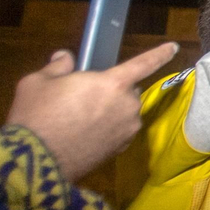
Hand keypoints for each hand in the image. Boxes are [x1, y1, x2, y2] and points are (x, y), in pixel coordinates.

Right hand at [6, 42, 180, 180]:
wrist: (35, 162)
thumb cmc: (37, 115)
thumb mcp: (37, 82)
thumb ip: (58, 66)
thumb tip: (65, 57)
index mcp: (113, 83)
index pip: (144, 63)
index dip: (160, 54)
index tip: (174, 47)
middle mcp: (128, 105)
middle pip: (128, 90)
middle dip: (112, 90)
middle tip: (83, 97)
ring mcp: (127, 130)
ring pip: (125, 111)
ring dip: (111, 110)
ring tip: (80, 118)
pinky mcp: (121, 149)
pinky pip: (120, 130)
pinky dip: (109, 129)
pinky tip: (85, 134)